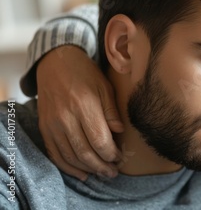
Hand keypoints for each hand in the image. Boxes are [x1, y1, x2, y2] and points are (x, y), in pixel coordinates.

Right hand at [36, 45, 123, 179]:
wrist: (55, 63)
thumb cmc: (85, 74)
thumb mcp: (105, 87)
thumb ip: (111, 111)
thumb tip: (120, 132)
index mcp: (84, 106)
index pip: (100, 140)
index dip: (111, 153)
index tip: (119, 157)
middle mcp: (66, 118)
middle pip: (85, 152)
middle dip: (101, 166)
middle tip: (113, 172)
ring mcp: (52, 124)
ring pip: (70, 156)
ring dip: (87, 169)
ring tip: (101, 173)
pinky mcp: (44, 128)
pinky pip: (55, 154)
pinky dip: (68, 167)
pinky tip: (81, 173)